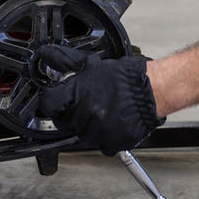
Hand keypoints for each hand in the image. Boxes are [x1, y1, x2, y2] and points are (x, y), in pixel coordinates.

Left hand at [36, 44, 161, 154]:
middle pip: (62, 121)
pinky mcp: (110, 143)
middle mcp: (83, 116)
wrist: (151, 91)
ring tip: (101, 110)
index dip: (51, 100)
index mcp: (75, 96)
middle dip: (68, 113)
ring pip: (80, 133)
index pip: (48, 104)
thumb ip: (66, 61)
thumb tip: (47, 55)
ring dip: (86, 124)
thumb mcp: (91, 63)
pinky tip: (111, 122)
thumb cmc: (123, 78)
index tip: (56, 99)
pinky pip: (99, 144)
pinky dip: (103, 136)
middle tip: (83, 104)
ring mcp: (96, 132)